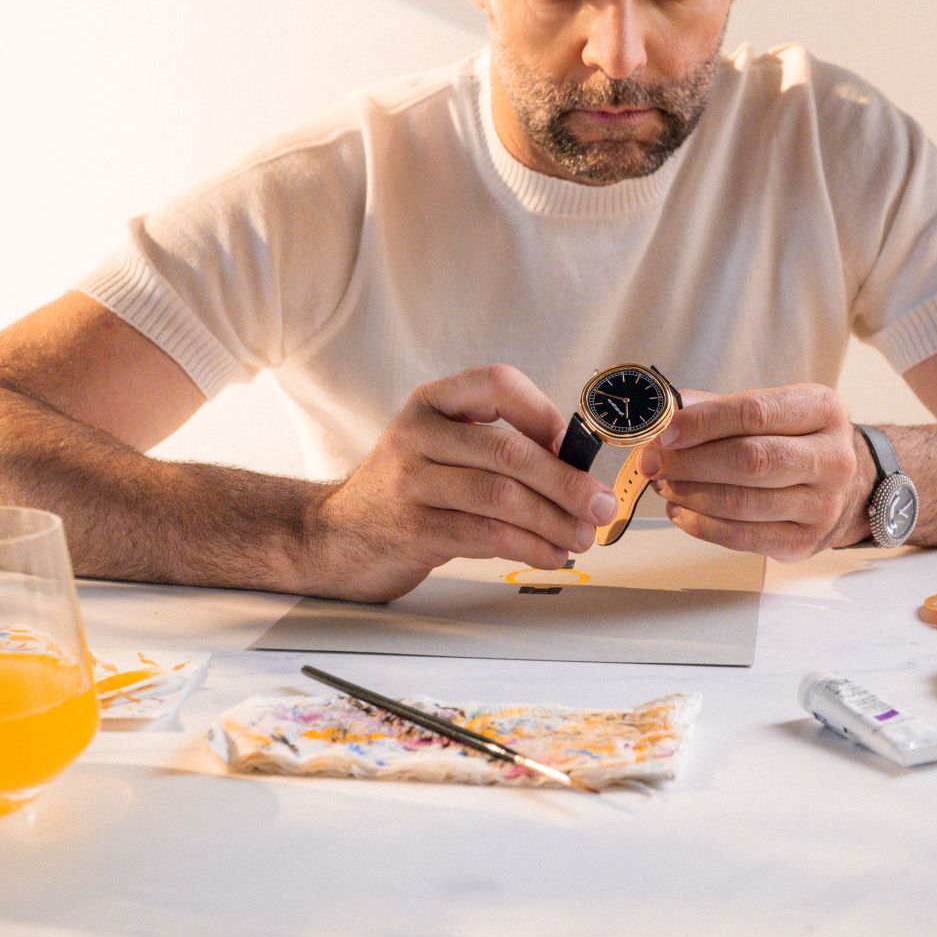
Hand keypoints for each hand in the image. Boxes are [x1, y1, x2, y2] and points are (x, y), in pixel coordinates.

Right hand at [306, 365, 619, 601]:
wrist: (335, 534)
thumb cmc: (406, 489)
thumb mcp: (442, 448)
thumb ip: (496, 447)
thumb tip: (577, 468)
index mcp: (432, 401)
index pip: (498, 383)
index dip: (543, 412)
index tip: (573, 447)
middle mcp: (417, 433)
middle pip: (509, 451)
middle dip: (567, 483)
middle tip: (601, 507)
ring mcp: (410, 481)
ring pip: (502, 497)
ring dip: (554, 521)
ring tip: (581, 537)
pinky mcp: (412, 528)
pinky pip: (485, 536)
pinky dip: (528, 547)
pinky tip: (549, 554)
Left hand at [639, 383, 870, 559]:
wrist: (847, 486)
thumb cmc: (795, 440)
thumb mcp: (773, 410)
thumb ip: (720, 408)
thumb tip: (665, 413)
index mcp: (823, 410)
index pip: (755, 412)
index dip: (703, 422)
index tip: (664, 431)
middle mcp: (831, 457)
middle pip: (750, 460)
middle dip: (690, 462)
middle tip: (652, 462)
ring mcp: (822, 505)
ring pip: (742, 502)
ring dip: (690, 494)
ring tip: (663, 485)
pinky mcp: (804, 542)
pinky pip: (742, 537)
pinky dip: (702, 525)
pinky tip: (680, 511)